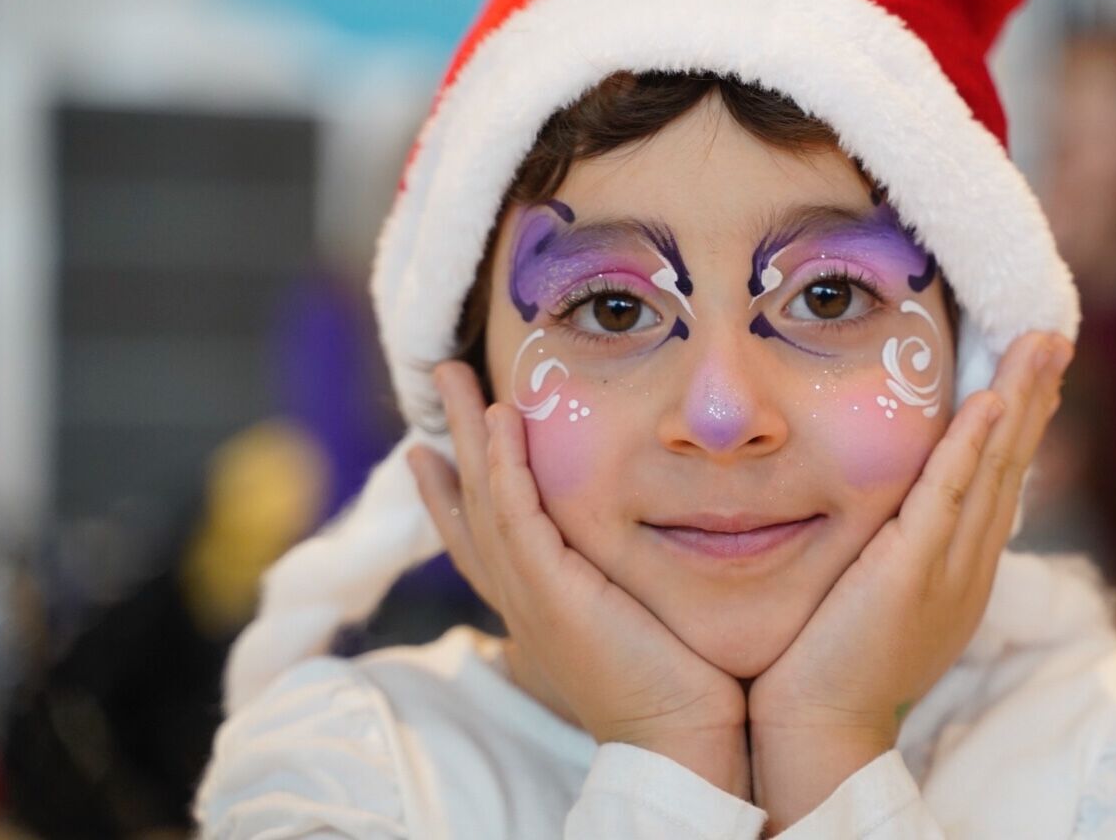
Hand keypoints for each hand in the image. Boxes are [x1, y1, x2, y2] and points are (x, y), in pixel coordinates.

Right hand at [411, 361, 749, 796]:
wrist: (681, 738)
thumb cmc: (681, 682)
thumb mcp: (639, 611)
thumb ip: (630, 572)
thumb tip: (659, 529)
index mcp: (538, 603)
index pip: (482, 533)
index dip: (453, 487)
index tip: (434, 444)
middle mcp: (520, 596)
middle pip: (469, 502)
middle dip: (454, 436)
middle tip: (440, 377)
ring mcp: (528, 592)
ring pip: (484, 495)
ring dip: (470, 429)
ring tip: (454, 377)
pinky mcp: (549, 590)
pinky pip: (515, 511)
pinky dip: (505, 463)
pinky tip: (502, 419)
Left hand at [747, 331, 1071, 828]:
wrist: (818, 725)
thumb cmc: (830, 658)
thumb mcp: (879, 591)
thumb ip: (894, 545)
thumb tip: (892, 506)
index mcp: (962, 569)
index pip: (997, 481)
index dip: (1018, 424)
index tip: (1032, 373)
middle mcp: (969, 564)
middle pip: (1010, 465)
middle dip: (1034, 398)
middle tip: (1052, 338)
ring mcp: (949, 568)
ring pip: (993, 470)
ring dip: (1019, 403)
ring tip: (1040, 347)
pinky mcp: (915, 571)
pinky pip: (949, 497)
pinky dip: (973, 446)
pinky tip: (991, 403)